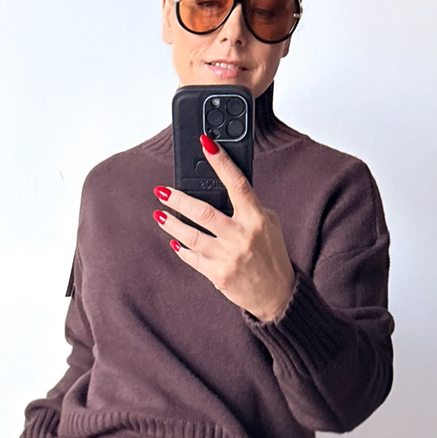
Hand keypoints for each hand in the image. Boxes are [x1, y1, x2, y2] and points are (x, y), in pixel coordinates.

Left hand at [152, 137, 295, 321]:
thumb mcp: (269, 224)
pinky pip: (193, 258)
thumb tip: (222, 191)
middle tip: (162, 191)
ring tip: (159, 214)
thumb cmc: (271, 255)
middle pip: (203, 212)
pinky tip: (174, 240)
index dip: (221, 162)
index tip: (206, 144)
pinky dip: (181, 248)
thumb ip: (248, 207)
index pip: (237, 184)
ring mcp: (228, 257)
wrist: (276, 293)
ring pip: (192, 236)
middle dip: (178, 200)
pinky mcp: (218, 275)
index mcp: (256, 218)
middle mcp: (241, 236)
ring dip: (171, 224)